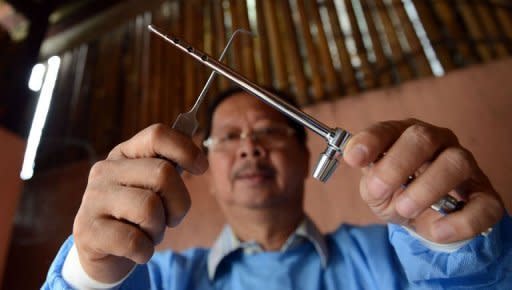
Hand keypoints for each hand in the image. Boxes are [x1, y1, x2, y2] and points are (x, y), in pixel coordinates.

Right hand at [72, 124, 207, 282]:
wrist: (102, 252)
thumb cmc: (136, 216)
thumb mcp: (152, 188)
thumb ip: (169, 169)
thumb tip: (198, 159)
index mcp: (123, 154)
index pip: (157, 136)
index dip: (186, 149)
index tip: (201, 168)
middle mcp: (104, 171)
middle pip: (163, 174)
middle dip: (178, 203)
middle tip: (170, 219)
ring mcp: (93, 199)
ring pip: (149, 208)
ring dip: (159, 229)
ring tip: (148, 233)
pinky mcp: (88, 231)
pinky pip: (134, 241)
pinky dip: (145, 251)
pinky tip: (137, 250)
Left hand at [343, 119, 503, 242]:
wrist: (428, 220)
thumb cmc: (399, 193)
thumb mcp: (377, 190)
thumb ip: (370, 179)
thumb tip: (358, 162)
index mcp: (406, 135)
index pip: (388, 129)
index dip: (370, 141)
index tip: (353, 158)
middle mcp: (438, 142)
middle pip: (422, 137)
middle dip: (396, 165)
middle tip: (379, 190)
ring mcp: (466, 165)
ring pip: (455, 162)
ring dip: (426, 188)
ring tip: (405, 208)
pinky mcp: (485, 196)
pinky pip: (483, 205)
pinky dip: (459, 221)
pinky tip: (438, 230)